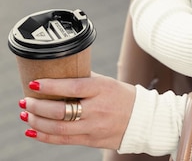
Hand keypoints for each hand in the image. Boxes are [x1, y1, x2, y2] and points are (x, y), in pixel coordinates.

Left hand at [19, 73, 135, 148]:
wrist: (141, 119)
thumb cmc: (122, 96)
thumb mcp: (106, 82)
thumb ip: (84, 80)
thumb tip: (59, 75)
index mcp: (101, 89)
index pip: (72, 87)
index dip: (51, 86)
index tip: (34, 83)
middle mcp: (97, 109)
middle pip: (61, 111)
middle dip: (38, 107)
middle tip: (26, 101)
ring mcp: (93, 127)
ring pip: (59, 129)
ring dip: (38, 123)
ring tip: (26, 115)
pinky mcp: (91, 141)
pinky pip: (64, 140)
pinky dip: (45, 136)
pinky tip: (33, 131)